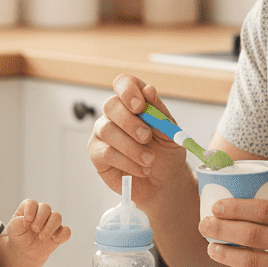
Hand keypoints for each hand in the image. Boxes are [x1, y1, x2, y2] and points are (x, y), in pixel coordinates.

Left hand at [5, 199, 69, 266]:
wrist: (25, 250)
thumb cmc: (18, 236)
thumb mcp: (13, 229)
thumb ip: (17, 223)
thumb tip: (27, 220)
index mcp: (29, 208)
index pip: (32, 203)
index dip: (30, 211)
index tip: (26, 222)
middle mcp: (42, 212)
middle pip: (46, 207)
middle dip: (40, 218)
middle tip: (35, 229)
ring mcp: (52, 222)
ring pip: (57, 217)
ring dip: (50, 227)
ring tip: (41, 238)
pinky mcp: (59, 233)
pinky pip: (66, 232)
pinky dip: (62, 235)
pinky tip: (54, 240)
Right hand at [88, 74, 189, 201]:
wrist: (164, 183)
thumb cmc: (166, 154)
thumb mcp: (170, 133)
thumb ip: (159, 112)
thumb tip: (149, 89)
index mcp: (133, 103)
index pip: (123, 83)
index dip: (128, 90)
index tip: (140, 106)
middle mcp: (114, 114)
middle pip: (110, 105)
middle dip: (130, 122)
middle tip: (147, 138)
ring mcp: (103, 133)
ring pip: (107, 130)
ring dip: (131, 147)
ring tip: (149, 160)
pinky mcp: (97, 153)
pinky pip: (106, 152)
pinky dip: (127, 161)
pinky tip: (141, 169)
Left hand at [201, 195, 267, 266]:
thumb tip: (250, 199)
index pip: (262, 209)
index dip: (233, 208)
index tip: (217, 207)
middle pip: (250, 235)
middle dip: (219, 230)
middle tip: (204, 225)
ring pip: (250, 261)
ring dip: (224, 254)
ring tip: (211, 248)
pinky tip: (233, 264)